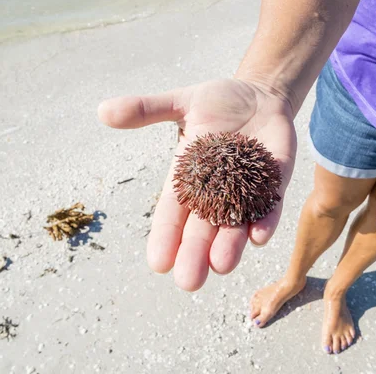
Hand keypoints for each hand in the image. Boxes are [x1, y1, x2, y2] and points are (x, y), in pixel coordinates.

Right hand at [98, 78, 296, 290]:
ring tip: (221, 267)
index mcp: (188, 176)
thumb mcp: (181, 102)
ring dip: (229, 246)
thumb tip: (101, 109)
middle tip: (188, 281)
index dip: (165, 236)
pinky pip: (270, 205)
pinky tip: (258, 237)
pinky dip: (265, 221)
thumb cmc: (219, 101)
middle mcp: (216, 190)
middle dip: (195, 254)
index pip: (172, 211)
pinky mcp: (275, 182)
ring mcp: (247, 188)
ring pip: (236, 224)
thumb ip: (147, 109)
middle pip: (203, 228)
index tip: (157, 262)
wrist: (261, 94)